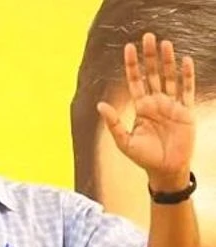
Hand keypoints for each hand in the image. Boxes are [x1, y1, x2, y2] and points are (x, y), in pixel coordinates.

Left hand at [97, 33, 195, 190]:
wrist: (165, 170)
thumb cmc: (143, 158)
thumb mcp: (124, 141)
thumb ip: (113, 123)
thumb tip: (100, 105)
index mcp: (141, 107)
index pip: (135, 81)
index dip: (132, 65)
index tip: (129, 47)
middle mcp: (156, 103)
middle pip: (152, 74)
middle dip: (149, 56)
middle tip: (148, 36)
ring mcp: (171, 106)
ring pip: (169, 78)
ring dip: (167, 61)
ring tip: (165, 43)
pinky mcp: (185, 112)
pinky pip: (186, 90)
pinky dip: (186, 76)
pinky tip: (184, 61)